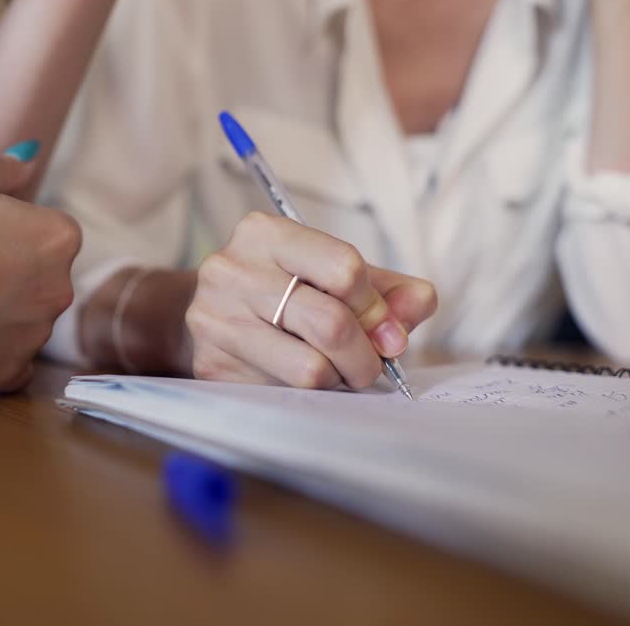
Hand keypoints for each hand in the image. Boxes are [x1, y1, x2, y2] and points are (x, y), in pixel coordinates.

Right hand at [0, 155, 81, 390]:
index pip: (50, 235)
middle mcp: (60, 288)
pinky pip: (10, 365)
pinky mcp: (8, 370)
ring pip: (25, 323)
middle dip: (11, 277)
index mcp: (59, 237)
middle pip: (42, 281)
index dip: (10, 235)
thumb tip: (30, 158)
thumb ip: (6, 168)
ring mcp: (36, 335)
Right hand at [186, 213, 437, 389]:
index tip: (386, 329)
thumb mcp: (334, 276)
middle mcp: (232, 269)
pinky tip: (299, 378)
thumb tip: (418, 305)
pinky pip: (284, 393)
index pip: (344, 268)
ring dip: (338, 379)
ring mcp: (215, 319)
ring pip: (310, 368)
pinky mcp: (211, 366)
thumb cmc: (285, 290)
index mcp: (266, 233)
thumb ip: (387, 289)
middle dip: (366, 356)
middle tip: (370, 366)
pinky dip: (307, 395)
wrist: (215, 314)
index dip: (377, 308)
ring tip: (335, 372)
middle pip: (330, 323)